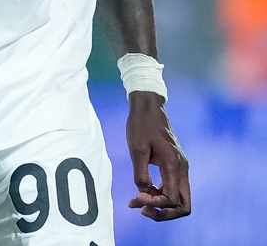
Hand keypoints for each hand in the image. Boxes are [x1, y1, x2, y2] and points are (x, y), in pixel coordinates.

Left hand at [126, 91, 190, 220]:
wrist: (148, 106)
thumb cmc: (142, 124)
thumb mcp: (137, 149)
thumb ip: (141, 174)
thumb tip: (143, 192)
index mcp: (174, 164)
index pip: (171, 199)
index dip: (154, 204)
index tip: (136, 196)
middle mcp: (181, 168)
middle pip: (183, 205)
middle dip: (164, 213)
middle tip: (142, 210)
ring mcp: (179, 166)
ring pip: (178, 199)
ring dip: (159, 205)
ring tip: (136, 202)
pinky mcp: (173, 164)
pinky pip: (171, 187)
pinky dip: (159, 195)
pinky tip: (142, 192)